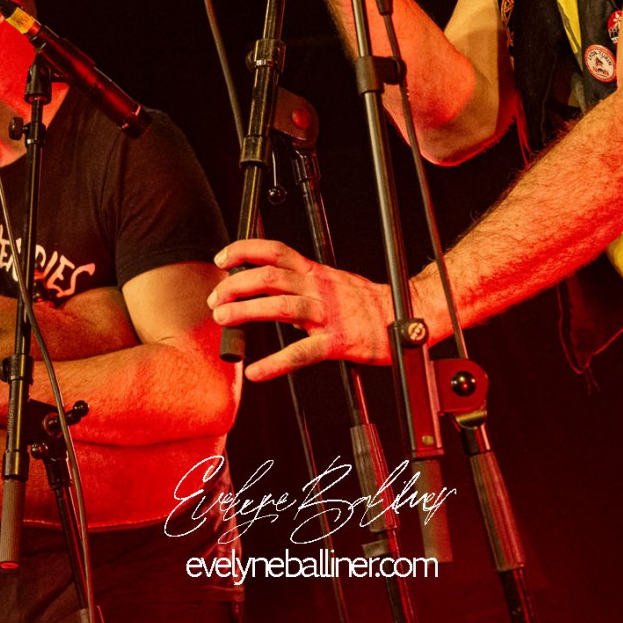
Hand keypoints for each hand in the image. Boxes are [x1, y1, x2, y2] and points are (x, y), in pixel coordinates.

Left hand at [207, 239, 394, 380]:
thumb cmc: (367, 302)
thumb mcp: (332, 280)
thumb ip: (303, 282)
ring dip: (248, 311)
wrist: (406, 315)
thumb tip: (270, 287)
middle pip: (271, 277)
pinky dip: (276, 363)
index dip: (246, 251)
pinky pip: (302, 353)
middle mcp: (318, 288)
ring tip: (224, 320)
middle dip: (237, 285)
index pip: (276, 252)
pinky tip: (257, 371)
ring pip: (282, 306)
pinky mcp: (337, 342)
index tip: (223, 258)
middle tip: (216, 299)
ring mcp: (327, 315)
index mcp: (316, 272)